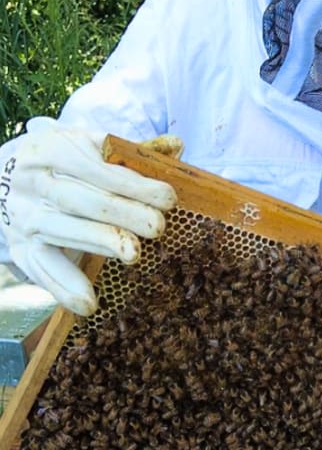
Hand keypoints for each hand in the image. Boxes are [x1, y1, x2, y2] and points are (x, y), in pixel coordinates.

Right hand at [0, 118, 180, 315]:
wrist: (3, 178)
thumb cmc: (66, 162)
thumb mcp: (91, 146)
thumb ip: (134, 151)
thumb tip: (176, 147)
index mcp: (53, 148)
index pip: (97, 168)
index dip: (133, 184)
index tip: (168, 198)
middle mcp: (33, 182)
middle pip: (81, 200)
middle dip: (123, 214)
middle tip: (159, 227)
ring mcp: (24, 215)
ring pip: (62, 230)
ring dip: (99, 243)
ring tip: (134, 254)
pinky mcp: (21, 246)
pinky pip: (41, 268)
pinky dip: (64, 287)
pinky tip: (90, 303)